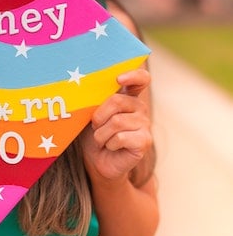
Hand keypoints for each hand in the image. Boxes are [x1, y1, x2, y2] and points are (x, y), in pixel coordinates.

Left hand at [81, 68, 152, 182]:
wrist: (98, 160)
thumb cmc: (94, 133)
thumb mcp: (92, 113)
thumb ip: (97, 99)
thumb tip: (89, 87)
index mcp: (127, 95)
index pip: (140, 78)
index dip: (132, 75)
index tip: (118, 79)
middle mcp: (139, 107)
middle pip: (117, 100)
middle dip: (99, 116)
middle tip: (95, 126)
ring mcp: (145, 123)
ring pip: (116, 122)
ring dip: (101, 134)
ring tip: (102, 139)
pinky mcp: (145, 141)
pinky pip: (120, 138)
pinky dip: (109, 144)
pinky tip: (111, 147)